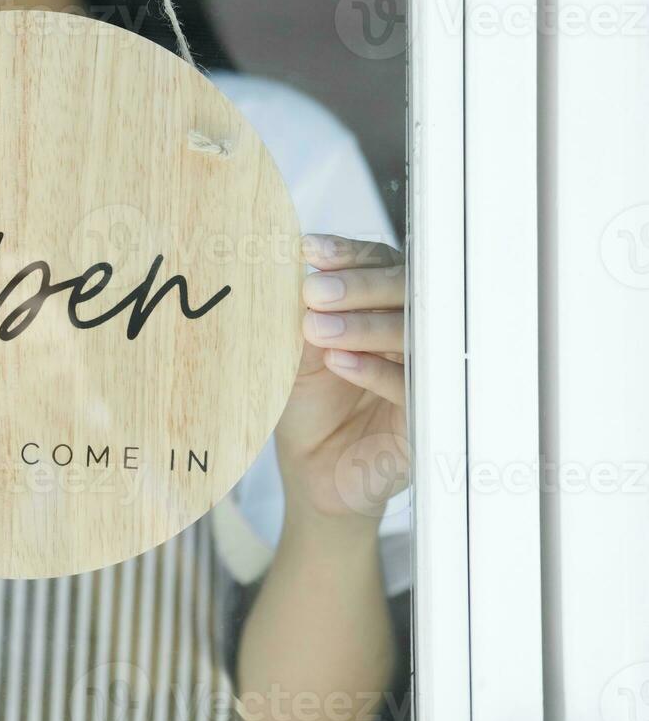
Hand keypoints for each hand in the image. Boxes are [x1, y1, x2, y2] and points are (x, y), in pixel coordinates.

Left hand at [273, 234, 408, 522]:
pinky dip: (373, 371)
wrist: (313, 470)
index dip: (347, 255)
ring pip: (410, 335)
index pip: (376, 266)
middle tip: (313, 290)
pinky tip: (338, 362)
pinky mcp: (428, 415)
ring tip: (315, 327)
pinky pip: (410, 386)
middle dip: (357, 287)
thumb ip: (302, 312)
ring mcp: (426, 371)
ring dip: (361, 326)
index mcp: (382, 305)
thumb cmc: (309, 404)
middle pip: (403, 293)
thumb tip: (291, 268)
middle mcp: (412, 331)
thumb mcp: (297, 352)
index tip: (309, 250)